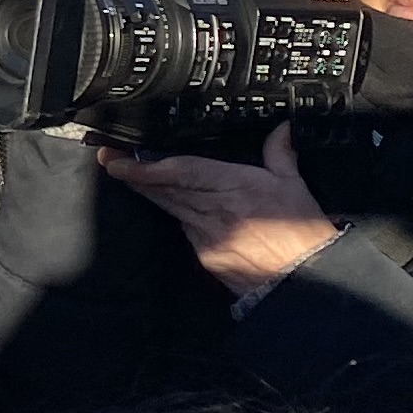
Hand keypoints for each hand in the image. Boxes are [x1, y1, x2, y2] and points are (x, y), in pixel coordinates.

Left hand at [100, 124, 342, 296]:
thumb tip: (281, 130)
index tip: (120, 162)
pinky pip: (184, 227)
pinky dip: (176, 213)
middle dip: (134, 174)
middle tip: (110, 159)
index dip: (146, 167)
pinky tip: (168, 203)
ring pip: (169, 207)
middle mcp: (213, 212)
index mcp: (234, 188)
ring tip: (126, 172)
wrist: (300, 281)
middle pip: (164, 189)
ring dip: (148, 190)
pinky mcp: (205, 255)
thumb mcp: (294, 187)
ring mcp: (205, 235)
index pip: (180, 174)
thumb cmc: (302, 235)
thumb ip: (280, 154)